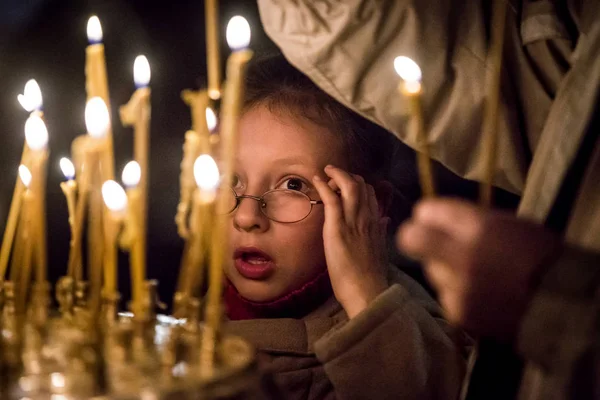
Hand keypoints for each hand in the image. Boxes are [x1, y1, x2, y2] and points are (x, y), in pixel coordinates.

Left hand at [313, 165, 388, 317]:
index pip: (371, 193)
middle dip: (346, 176)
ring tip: (326, 174)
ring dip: (336, 175)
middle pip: (361, 184)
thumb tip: (385, 219)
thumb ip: (381, 231)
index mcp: (376, 222)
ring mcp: (353, 221)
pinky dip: (324, 185)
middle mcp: (367, 217)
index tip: (347, 186)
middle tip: (333, 177)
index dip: (359, 184)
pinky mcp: (338, 228)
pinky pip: (332, 199)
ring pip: (349, 186)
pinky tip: (317, 179)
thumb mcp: (380, 249)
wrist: (367, 290)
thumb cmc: (371, 276)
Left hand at [397, 199, 560, 340]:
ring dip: (442, 267)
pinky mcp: (458, 312)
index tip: (430, 219)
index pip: (426, 211)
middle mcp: (461, 256)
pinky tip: (477, 293)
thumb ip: (469, 219)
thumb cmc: (538, 255)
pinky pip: (444, 294)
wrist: (560, 304)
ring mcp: (457, 287)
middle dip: (415, 236)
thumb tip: (434, 217)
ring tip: (470, 272)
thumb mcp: (508, 223)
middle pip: (411, 239)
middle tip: (428, 240)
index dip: (427, 215)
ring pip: (429, 269)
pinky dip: (455, 292)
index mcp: (478, 227)